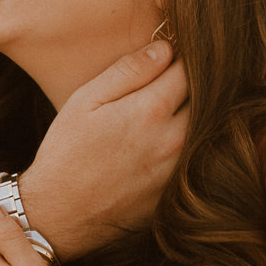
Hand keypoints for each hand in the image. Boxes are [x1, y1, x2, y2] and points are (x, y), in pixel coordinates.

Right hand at [16, 39, 186, 259]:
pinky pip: (197, 158)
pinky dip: (190, 144)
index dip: (180, 59)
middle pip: (205, 99)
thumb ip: (128, 71)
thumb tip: (165, 48)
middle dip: (193, 86)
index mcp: (151, 110)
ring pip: (206, 128)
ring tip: (169, 112)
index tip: (170, 58)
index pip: (188, 69)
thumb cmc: (66, 153)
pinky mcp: (178, 191)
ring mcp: (180, 169)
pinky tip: (163, 144)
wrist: (60, 216)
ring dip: (195, 115)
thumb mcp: (85, 101)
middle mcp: (174, 140)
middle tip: (171, 84)